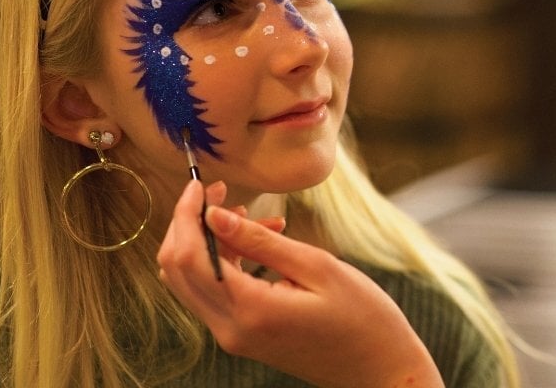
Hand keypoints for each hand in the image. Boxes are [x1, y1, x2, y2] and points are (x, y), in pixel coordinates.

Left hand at [157, 180, 443, 387]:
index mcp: (249, 310)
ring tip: (254, 216)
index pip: (188, 257)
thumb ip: (261, 241)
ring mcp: (233, 337)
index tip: (202, 185)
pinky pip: (215, 292)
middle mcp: (230, 329)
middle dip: (188, 226)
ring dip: (209, 242)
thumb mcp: (317, 267)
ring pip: (191, 281)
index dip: (186, 215)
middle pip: (176, 270)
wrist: (379, 369)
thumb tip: (215, 216)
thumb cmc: (362, 317)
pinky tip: (263, 242)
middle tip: (219, 194)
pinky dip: (225, 261)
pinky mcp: (242, 337)